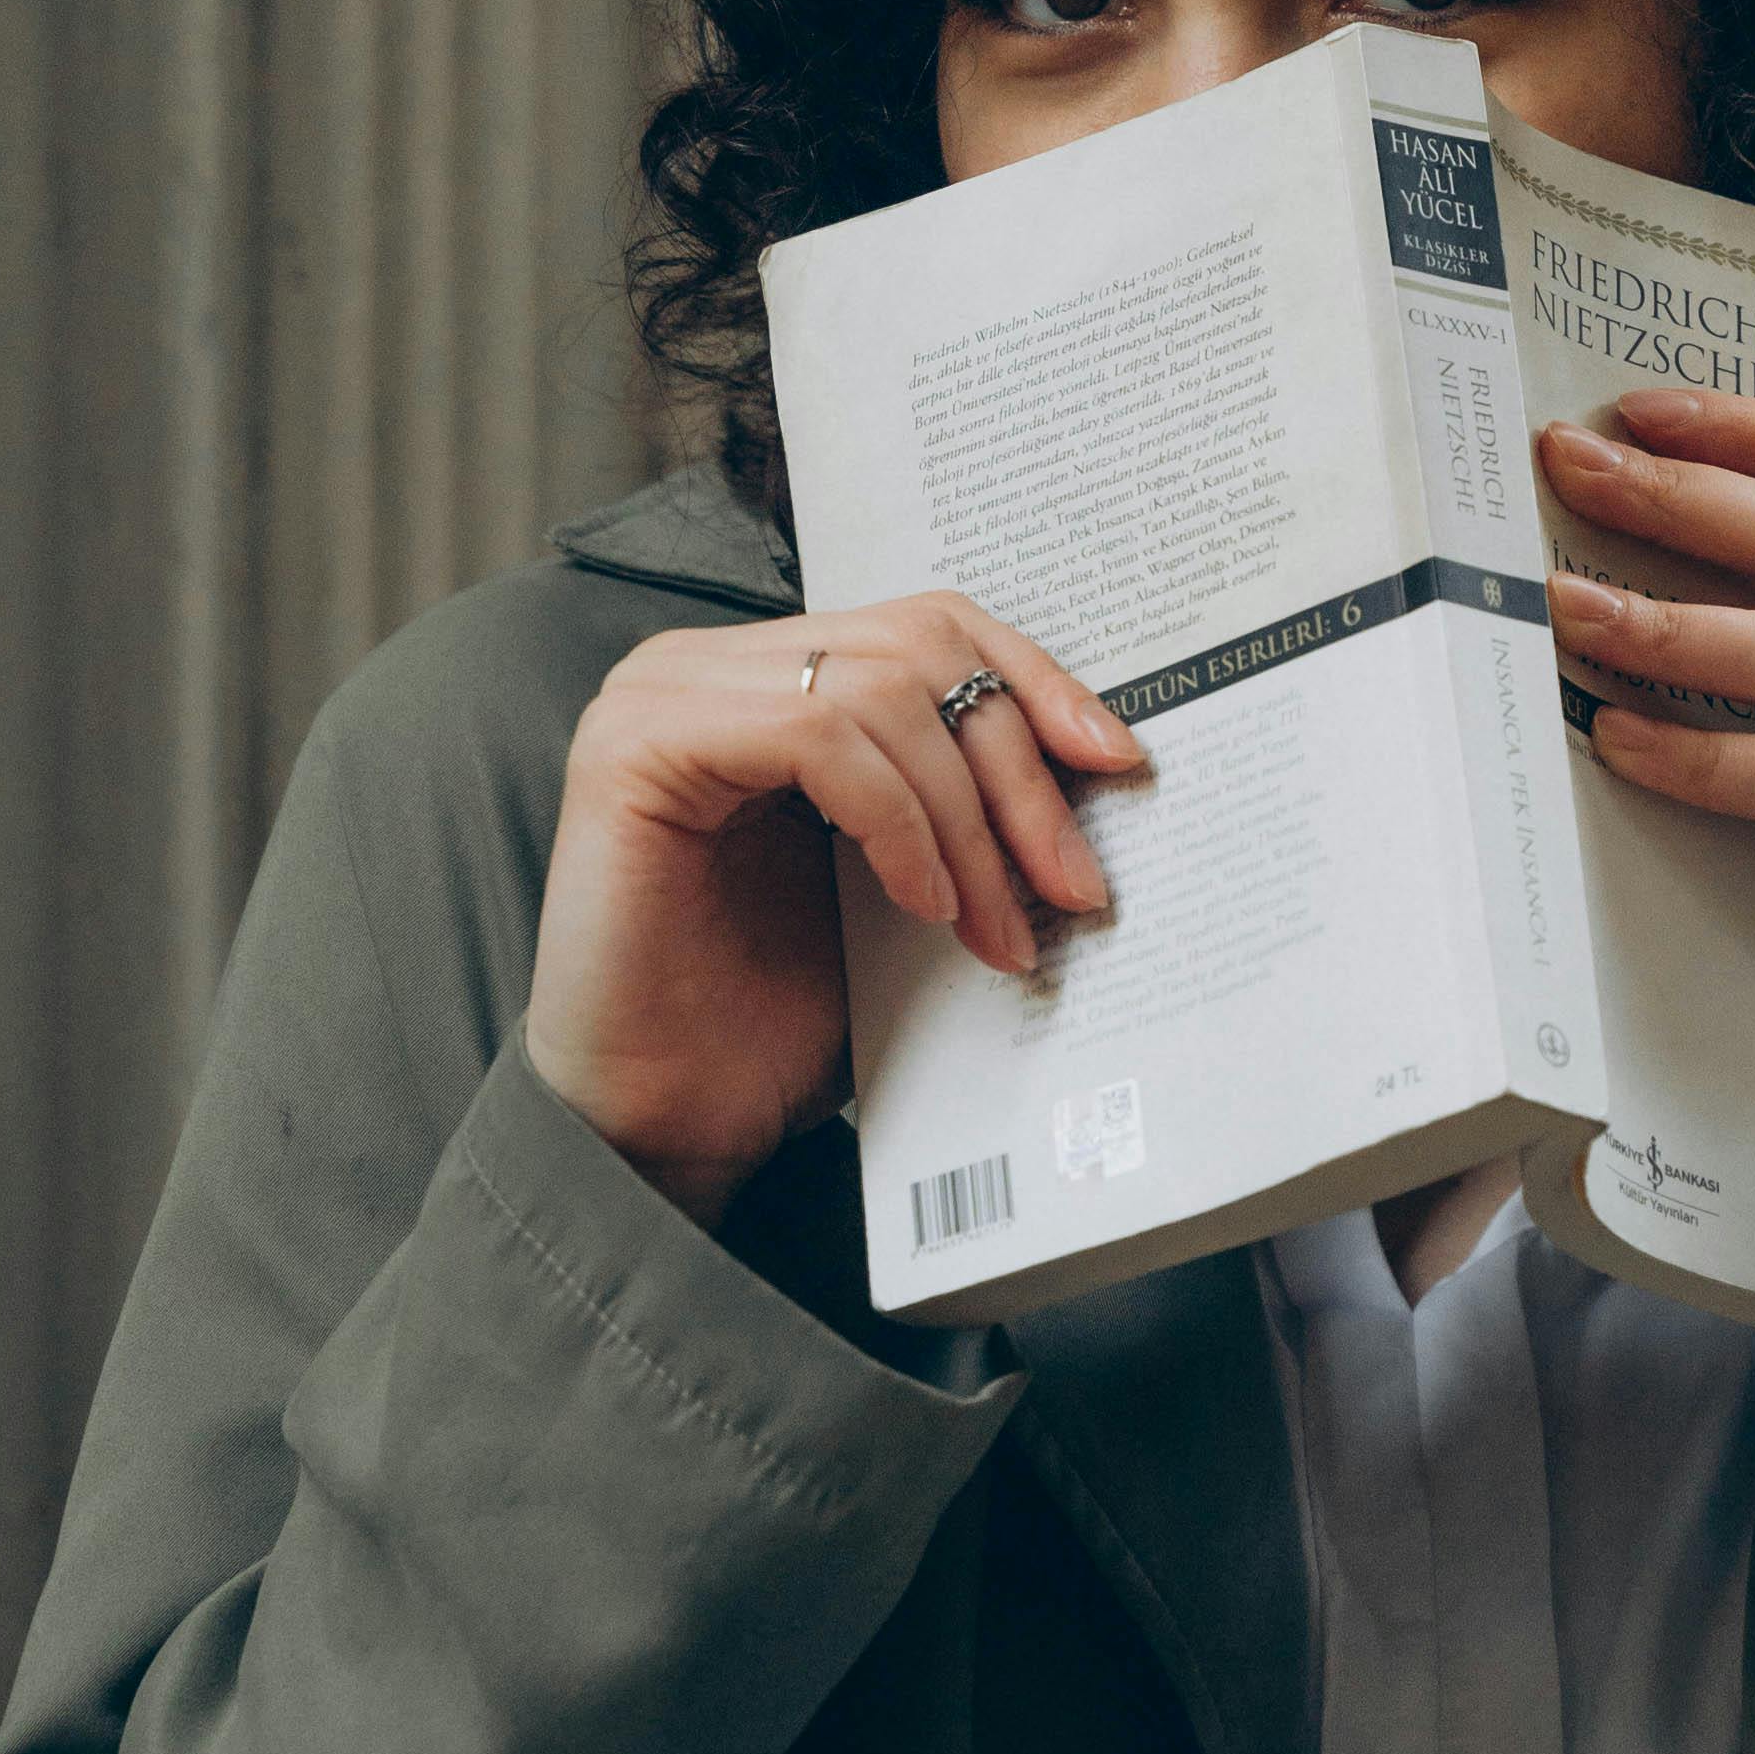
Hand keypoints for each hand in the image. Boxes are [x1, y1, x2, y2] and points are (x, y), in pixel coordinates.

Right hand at [527, 600, 1144, 1224]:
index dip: (1033, 681)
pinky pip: (815, 736)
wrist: (665, 1125)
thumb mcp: (903, 885)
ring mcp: (662, 694)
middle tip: (1073, 884)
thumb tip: (1107, 763)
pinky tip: (922, 905)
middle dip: (1017, 772)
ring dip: (966, 818)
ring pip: (878, 691)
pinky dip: (894, 819)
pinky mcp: (637, 745)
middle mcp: (708, 665)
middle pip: (916, 651)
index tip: (1117, 762)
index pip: (927, 627)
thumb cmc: (771, 1018)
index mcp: (768, 679)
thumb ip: (964, 808)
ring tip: (998, 928)